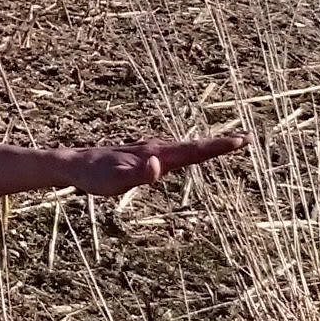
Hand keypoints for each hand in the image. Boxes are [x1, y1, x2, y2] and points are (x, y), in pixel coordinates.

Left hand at [63, 129, 244, 197]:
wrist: (73, 164)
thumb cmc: (94, 176)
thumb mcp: (114, 181)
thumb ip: (138, 175)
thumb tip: (159, 165)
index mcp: (155, 155)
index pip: (192, 151)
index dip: (216, 147)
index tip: (239, 141)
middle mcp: (155, 149)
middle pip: (193, 146)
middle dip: (219, 144)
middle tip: (245, 139)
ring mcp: (150, 150)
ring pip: (184, 147)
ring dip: (207, 146)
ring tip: (228, 144)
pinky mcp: (143, 155)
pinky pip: (174, 151)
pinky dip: (190, 150)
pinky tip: (192, 153)